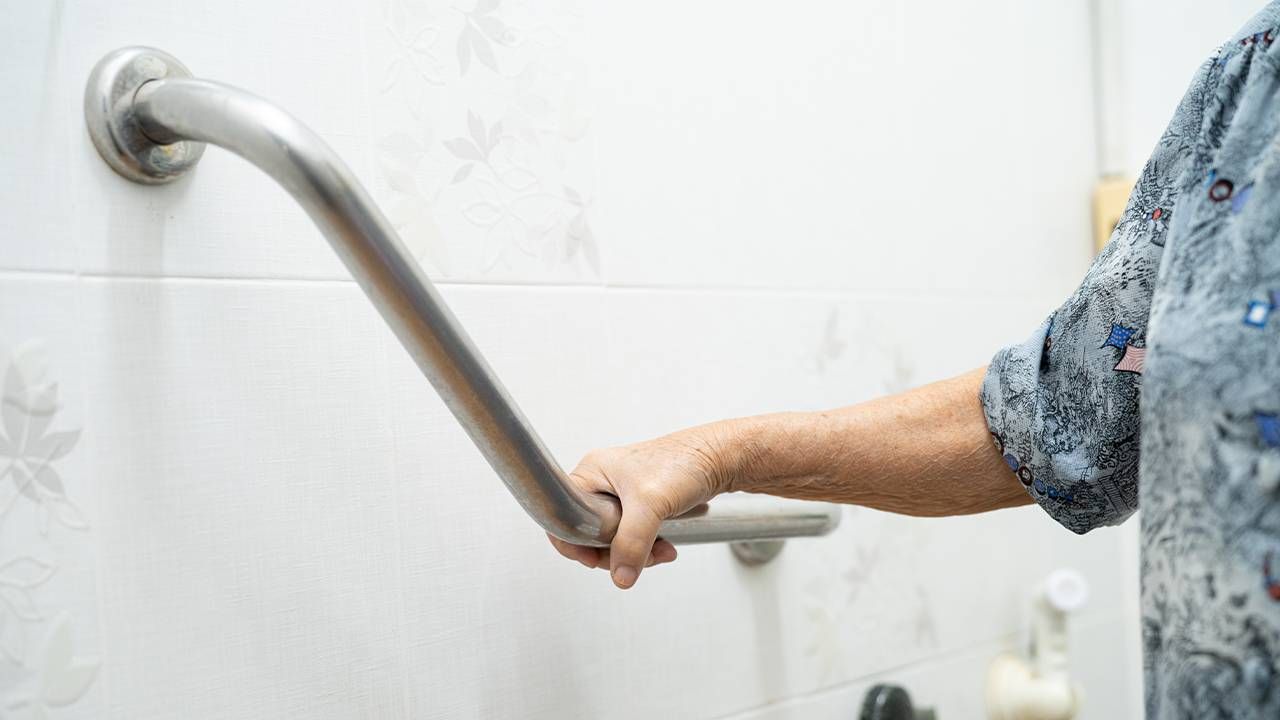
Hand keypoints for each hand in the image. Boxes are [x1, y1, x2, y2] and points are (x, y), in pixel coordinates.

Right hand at [547, 428, 732, 588]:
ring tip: (661, 550)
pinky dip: (648, 547)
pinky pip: (633, 536)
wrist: (721, 459)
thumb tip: (620, 575)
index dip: (575, 542)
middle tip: (636, 558)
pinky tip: (666, 546)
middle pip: (589, 534)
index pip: (563, 515)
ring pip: (613, 539)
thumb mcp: (651, 505)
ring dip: (636, 553)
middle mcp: (602, 483)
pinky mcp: (641, 505)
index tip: (595, 559)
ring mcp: (621, 495)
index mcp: (592, 472)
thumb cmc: (684, 462)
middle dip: (615, 552)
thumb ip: (632, 542)